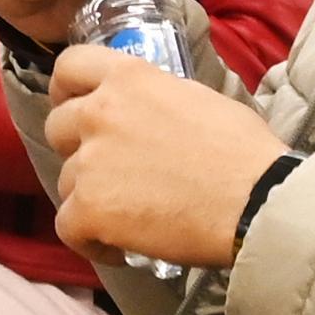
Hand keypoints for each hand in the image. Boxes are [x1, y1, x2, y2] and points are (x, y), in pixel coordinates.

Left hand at [44, 45, 285, 270]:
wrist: (256, 200)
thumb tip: (145, 116)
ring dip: (91, 197)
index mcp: (128, 77)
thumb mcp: (194, 97)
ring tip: (128, 216)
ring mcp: (90, 161)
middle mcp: (99, 111)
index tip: (74, 106)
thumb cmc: (243, 151)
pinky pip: (68, 227)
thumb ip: (153, 99)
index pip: (69, 66)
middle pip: (58, 127)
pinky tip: (120, 248)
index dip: (66, 90)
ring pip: (66, 180)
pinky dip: (90, 241)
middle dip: (78, 149)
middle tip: (110, 171)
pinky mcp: (89, 209)